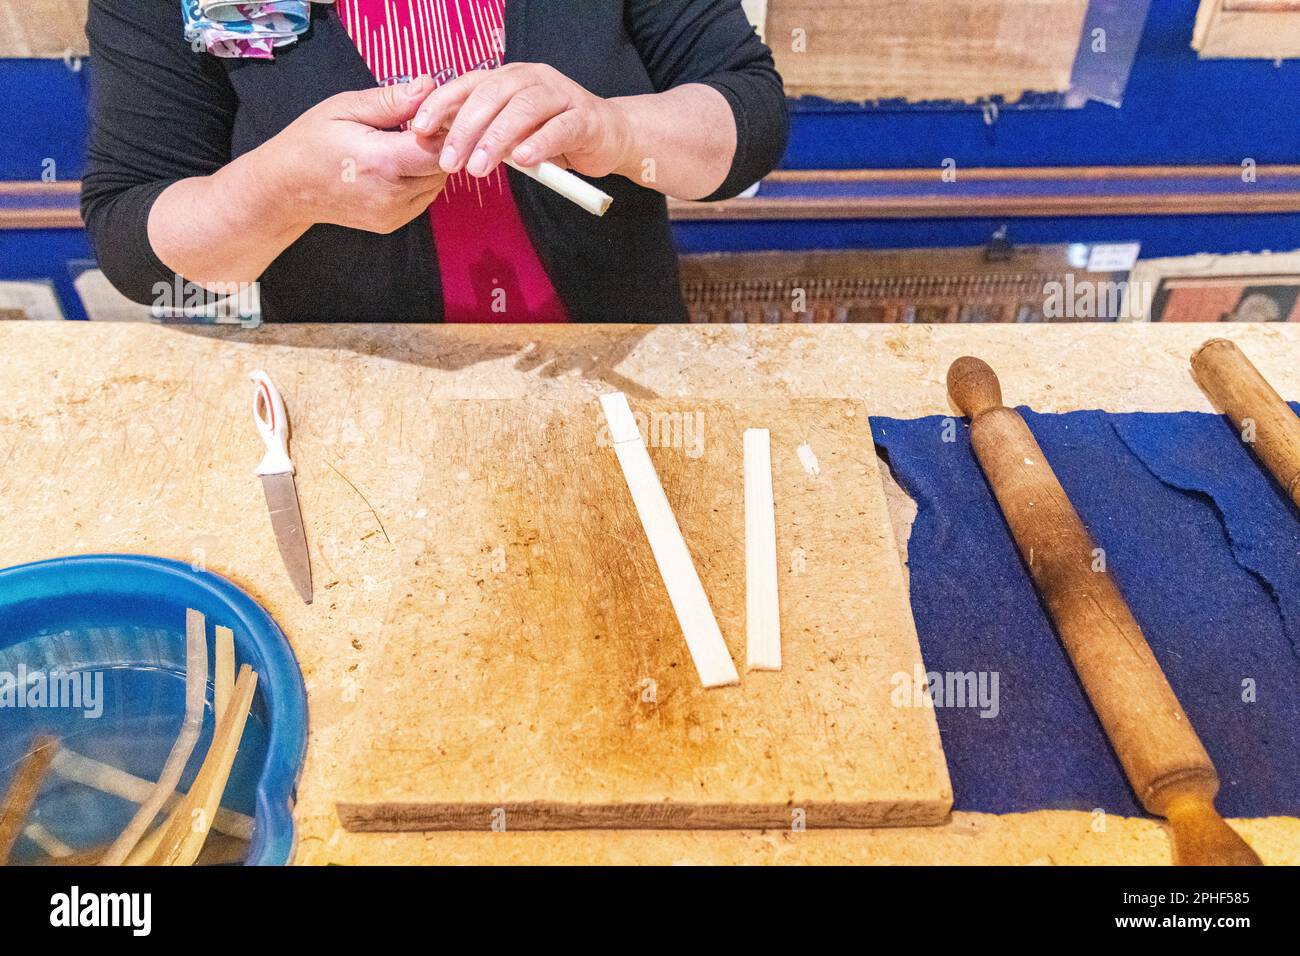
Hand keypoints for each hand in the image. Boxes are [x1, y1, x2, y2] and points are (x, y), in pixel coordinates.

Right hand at [263, 77, 448, 233]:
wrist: (287, 188)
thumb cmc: (311, 141)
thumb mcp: (345, 108)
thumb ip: (391, 101)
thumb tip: (428, 85)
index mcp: (382, 163)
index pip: (439, 147)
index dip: (443, 126)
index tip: (432, 111)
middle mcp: (392, 195)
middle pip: (442, 167)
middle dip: (440, 143)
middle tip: (422, 123)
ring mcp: (393, 213)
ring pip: (437, 183)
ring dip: (431, 162)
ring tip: (407, 142)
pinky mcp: (392, 223)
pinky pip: (423, 197)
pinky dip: (420, 178)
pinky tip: (399, 163)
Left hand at [409, 63, 633, 179]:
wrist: (609, 136)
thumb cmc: (554, 134)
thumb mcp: (512, 133)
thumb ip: (485, 132)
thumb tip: (440, 144)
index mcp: (509, 78)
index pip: (467, 85)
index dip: (440, 105)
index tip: (419, 130)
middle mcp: (532, 79)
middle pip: (491, 95)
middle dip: (465, 129)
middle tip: (450, 161)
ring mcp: (561, 95)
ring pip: (523, 109)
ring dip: (497, 139)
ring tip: (479, 168)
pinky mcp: (585, 118)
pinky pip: (559, 128)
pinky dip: (539, 143)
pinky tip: (522, 161)